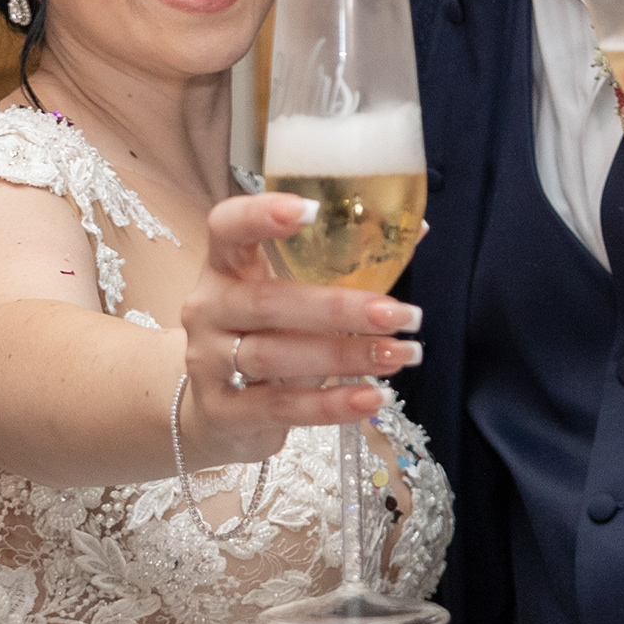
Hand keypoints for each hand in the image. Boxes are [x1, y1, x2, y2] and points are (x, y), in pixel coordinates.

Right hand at [178, 193, 419, 465]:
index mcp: (224, 267)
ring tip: (401, 354)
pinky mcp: (222, 412)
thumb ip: (343, 267)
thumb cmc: (267, 338)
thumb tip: (415, 230)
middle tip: (401, 314)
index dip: (261, 215)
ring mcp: (208, 363)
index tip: (313, 210)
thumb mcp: (289, 298)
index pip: (227, 227)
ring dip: (347, 356)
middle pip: (269, 302)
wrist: (214, 413)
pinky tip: (374, 398)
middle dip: (341, 309)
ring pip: (277, 356)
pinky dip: (332, 404)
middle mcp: (208, 309)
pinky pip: (282, 407)